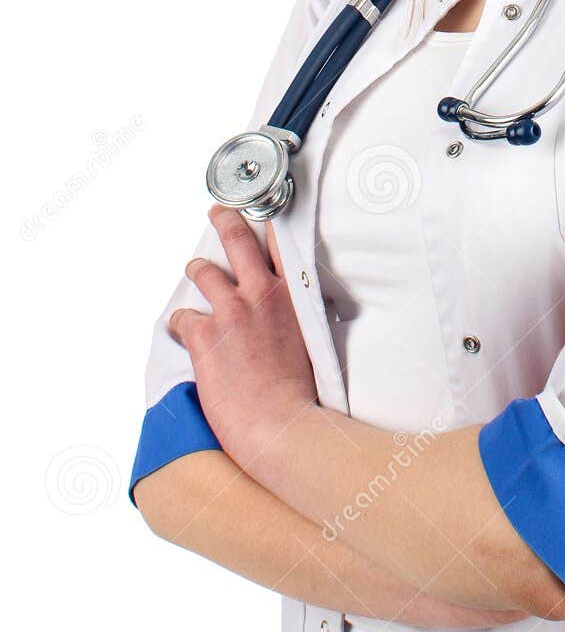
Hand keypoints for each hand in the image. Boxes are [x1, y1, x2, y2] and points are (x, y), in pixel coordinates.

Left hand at [169, 206, 318, 473]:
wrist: (282, 425)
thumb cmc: (304, 394)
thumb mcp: (315, 343)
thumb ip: (302, 319)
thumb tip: (298, 315)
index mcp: (294, 296)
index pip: (282, 242)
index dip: (270, 219)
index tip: (263, 206)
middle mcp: (261, 295)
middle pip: (237, 240)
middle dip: (225, 219)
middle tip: (218, 212)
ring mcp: (231, 313)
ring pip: (202, 271)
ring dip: (198, 271)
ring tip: (197, 272)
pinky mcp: (203, 336)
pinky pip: (181, 316)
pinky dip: (181, 322)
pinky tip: (184, 330)